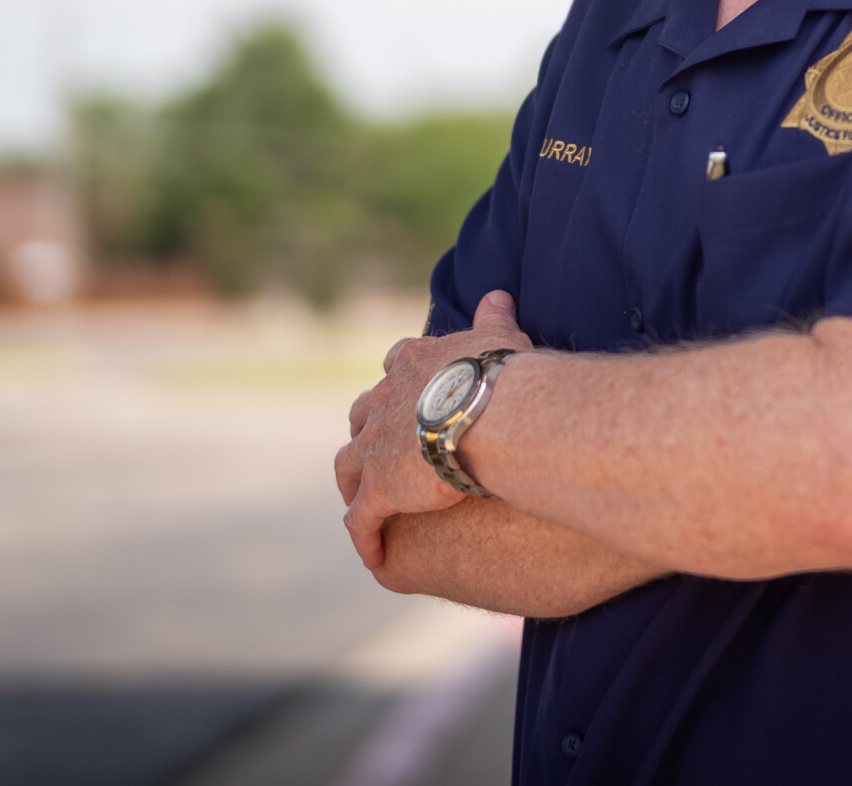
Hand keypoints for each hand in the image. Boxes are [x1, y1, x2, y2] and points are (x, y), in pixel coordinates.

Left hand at [336, 290, 532, 569]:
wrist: (492, 414)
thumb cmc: (502, 375)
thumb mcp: (498, 338)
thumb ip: (493, 318)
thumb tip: (497, 294)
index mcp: (412, 364)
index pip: (394, 369)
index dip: (399, 386)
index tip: (406, 397)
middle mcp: (383, 402)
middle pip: (362, 417)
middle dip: (367, 434)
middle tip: (379, 454)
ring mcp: (375, 447)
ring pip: (349, 468)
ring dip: (354, 486)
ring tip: (364, 506)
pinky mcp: (378, 489)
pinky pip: (362, 521)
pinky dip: (365, 537)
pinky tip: (376, 557)